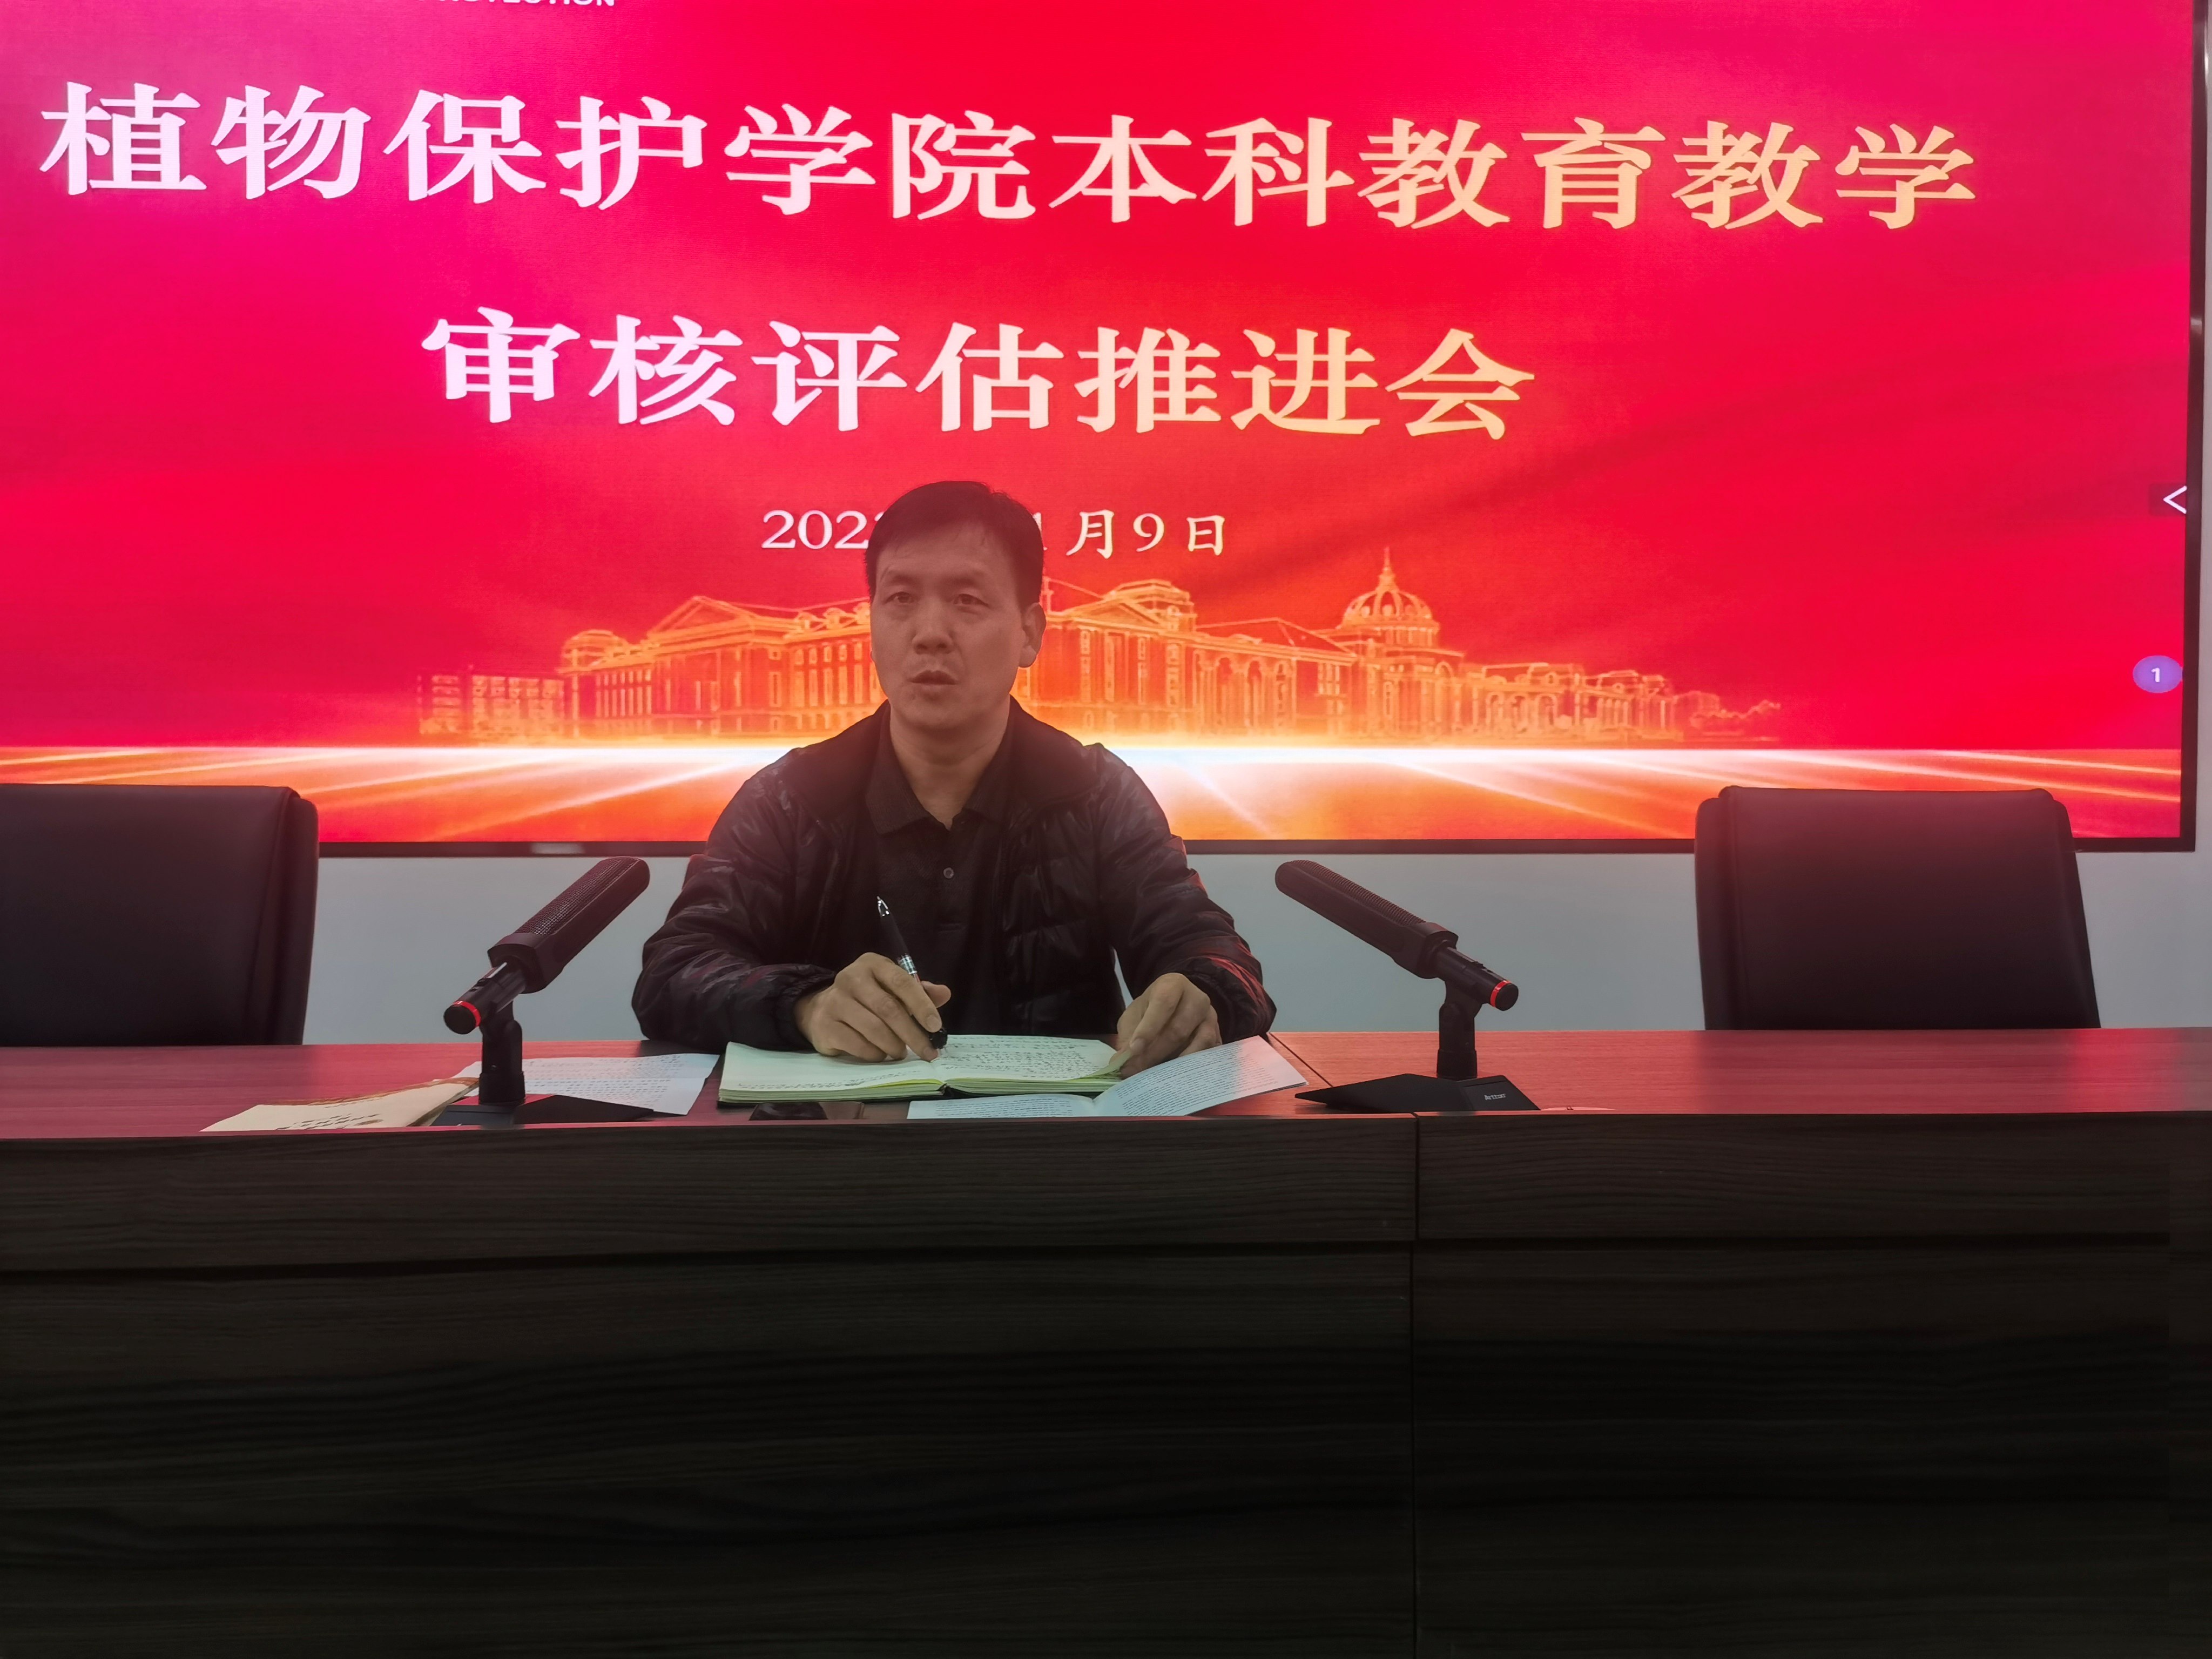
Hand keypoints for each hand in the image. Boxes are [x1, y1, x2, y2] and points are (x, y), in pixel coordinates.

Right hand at [795, 955, 951, 1060]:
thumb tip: (944, 993)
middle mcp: (851, 978)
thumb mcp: (891, 988)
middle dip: (912, 1033)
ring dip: (894, 1046)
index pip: (902, 982)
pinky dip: (874, 1054)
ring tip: (902, 1053)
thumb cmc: (866, 998)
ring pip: (873, 1028)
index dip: (921, 1005)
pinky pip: (857, 1044)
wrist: (821, 1008)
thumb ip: (919, 991)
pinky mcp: (824, 1025)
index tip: (936, 1026)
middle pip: (888, 1009)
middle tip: (927, 1051)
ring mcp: (835, 1001)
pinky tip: (881, 1055)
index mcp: (872, 964)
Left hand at [1113, 972, 1220, 1075]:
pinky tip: (1175, 1076)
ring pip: (1198, 1042)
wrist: (1178, 1005)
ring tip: (1153, 1076)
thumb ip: (1129, 1035)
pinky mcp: (1219, 1035)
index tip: (1134, 1049)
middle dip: (1154, 1053)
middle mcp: (1197, 998)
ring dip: (1174, 1062)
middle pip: (1178, 1029)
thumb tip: (1121, 1062)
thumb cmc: (1152, 1009)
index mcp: (1173, 985)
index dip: (1148, 1028)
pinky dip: (1191, 1066)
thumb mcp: (1135, 1015)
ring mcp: (1211, 1017)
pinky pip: (1209, 1053)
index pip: (1163, 1004)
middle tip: (1135, 1071)